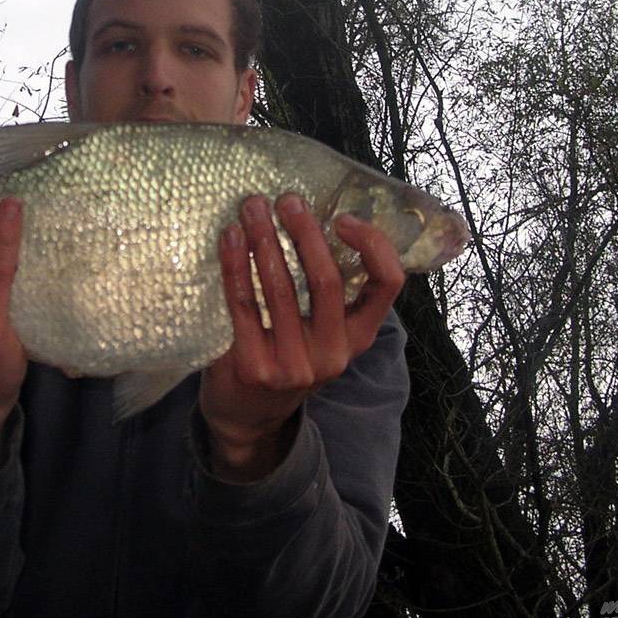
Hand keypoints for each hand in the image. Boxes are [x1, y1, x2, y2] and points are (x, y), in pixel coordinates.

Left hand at [199, 193, 404, 481]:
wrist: (247, 417)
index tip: (343, 217)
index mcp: (358, 338)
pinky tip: (230, 238)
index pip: (387, 285)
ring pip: (281, 288)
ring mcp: (294, 365)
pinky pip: (243, 304)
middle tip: (287, 200)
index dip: (372, 245)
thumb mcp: (320, 333)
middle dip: (306, 232)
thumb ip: (327, 293)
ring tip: (252, 207)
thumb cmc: (286, 356)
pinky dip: (235, 264)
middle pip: (327, 281)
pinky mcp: (254, 368)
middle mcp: (333, 354)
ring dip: (265, 239)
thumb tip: (313, 219)